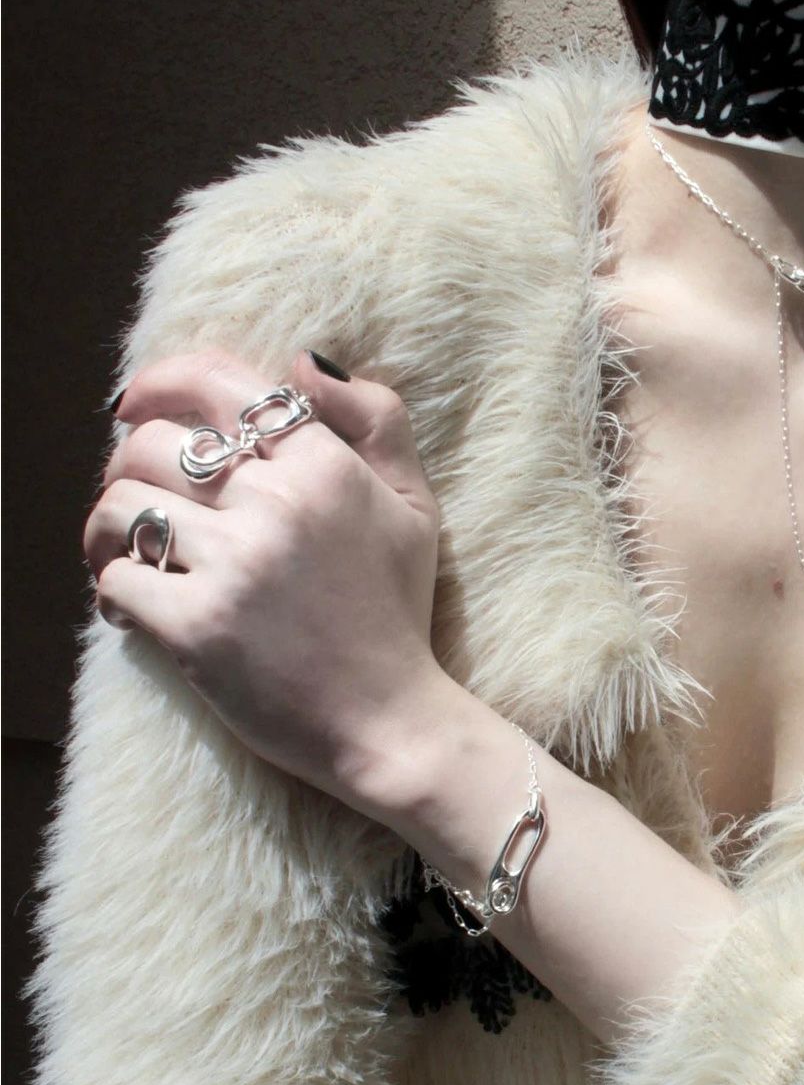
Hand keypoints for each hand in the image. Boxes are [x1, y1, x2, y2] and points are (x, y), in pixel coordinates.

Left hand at [84, 347, 448, 806]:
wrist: (390, 723)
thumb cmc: (396, 615)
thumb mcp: (414, 507)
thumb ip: (376, 421)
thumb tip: (304, 361)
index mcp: (327, 467)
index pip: (221, 384)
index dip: (162, 381)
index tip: (135, 404)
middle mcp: (278, 504)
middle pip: (153, 443)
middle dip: (128, 465)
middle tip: (138, 499)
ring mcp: (235, 564)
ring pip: (120, 504)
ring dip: (107, 526)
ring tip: (123, 552)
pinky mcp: (197, 625)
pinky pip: (115, 577)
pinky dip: (110, 589)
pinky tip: (131, 608)